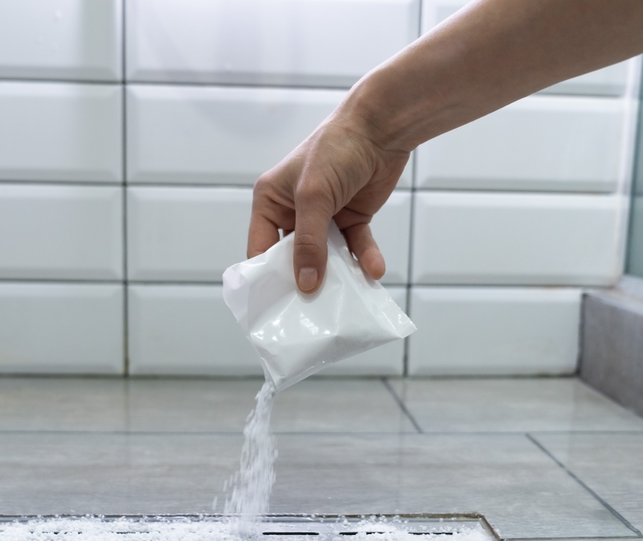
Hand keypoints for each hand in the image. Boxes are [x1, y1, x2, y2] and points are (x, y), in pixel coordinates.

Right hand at [248, 110, 410, 292]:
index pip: (261, 248)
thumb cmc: (335, 150)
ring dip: (339, 275)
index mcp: (271, 202)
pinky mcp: (351, 218)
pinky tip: (373, 271)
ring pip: (327, 257)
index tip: (276, 306)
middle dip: (305, 280)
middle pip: (294, 258)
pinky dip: (364, 259)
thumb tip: (306, 285)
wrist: (380, 128)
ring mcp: (324, 217)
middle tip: (312, 310)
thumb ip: (309, 243)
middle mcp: (294, 212)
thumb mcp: (314, 198)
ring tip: (346, 298)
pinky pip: (355, 247)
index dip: (267, 276)